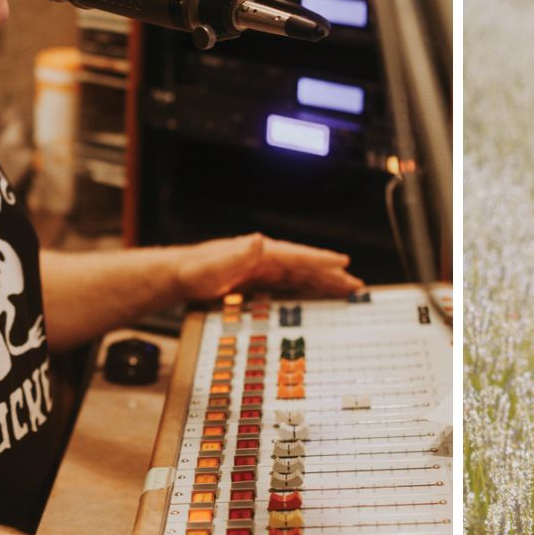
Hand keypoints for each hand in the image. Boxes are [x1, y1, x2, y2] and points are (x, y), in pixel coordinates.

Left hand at [173, 233, 362, 301]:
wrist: (177, 276)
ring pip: (300, 276)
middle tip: (355, 284)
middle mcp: (265, 258)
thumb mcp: (215, 265)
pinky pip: (289, 285)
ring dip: (322, 282)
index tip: (344, 263)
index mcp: (261, 253)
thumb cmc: (194, 271)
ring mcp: (263, 269)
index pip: (298, 257)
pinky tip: (316, 295)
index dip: (321, 260)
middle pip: (305, 267)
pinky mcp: (258, 281)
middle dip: (331, 275)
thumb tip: (260, 240)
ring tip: (345, 290)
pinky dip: (306, 289)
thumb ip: (238, 255)